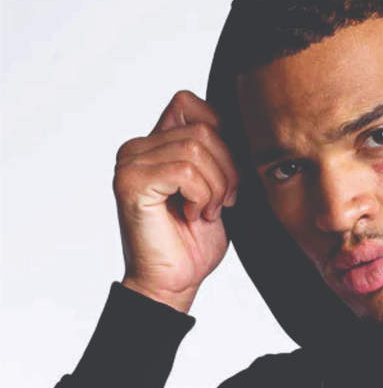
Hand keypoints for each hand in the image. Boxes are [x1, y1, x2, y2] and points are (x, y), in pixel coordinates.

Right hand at [113, 89, 240, 313]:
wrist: (173, 283)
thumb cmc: (193, 244)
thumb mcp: (218, 191)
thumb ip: (221, 156)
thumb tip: (246, 127)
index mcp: (155, 144)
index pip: (191, 104)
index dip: (222, 136)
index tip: (228, 179)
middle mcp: (137, 148)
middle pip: (203, 128)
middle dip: (228, 170)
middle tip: (223, 203)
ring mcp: (130, 163)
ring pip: (197, 149)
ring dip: (216, 188)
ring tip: (207, 212)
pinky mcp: (132, 183)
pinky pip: (184, 171)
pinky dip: (201, 196)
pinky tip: (194, 216)